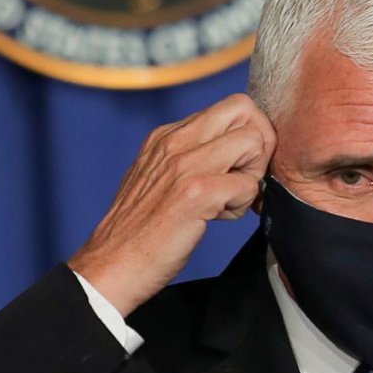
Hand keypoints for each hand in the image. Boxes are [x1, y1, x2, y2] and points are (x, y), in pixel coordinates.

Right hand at [68, 94, 275, 316]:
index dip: (248, 135)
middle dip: (260, 145)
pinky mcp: (195, 192)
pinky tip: (218, 218)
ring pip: (253, 141)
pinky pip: (248, 184)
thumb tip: (234, 153)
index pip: (231, 107)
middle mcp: (176, 141)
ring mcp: (185, 164)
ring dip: (252, 176)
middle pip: (245, 109)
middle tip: (245, 178)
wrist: (112, 264)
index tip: (238, 167)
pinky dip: (242, 204)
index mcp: (168, 135)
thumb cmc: (140, 230)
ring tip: (228, 201)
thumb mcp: (158, 177)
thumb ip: (191, 157)